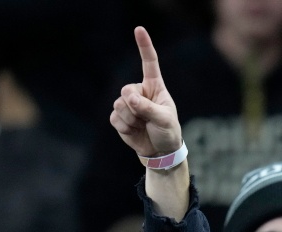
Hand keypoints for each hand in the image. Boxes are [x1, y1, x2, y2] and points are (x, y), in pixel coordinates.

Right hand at [110, 27, 181, 157]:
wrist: (159, 151)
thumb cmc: (167, 131)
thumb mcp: (164, 119)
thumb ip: (147, 107)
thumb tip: (128, 98)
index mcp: (154, 87)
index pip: (149, 63)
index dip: (144, 46)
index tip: (139, 29)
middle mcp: (140, 92)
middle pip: (126, 90)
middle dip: (135, 106)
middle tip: (146, 118)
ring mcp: (128, 104)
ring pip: (119, 105)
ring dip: (131, 119)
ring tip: (142, 126)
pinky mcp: (119, 117)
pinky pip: (114, 118)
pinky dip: (125, 127)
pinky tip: (134, 131)